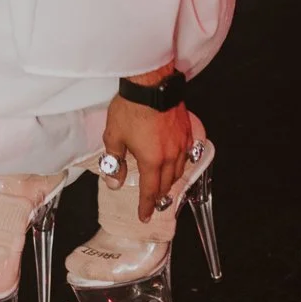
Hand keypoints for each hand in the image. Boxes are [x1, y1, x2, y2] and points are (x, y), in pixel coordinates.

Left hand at [101, 95, 192, 222]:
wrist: (151, 84)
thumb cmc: (131, 109)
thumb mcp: (114, 136)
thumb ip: (114, 162)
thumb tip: (114, 182)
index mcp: (151, 161)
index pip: (149, 190)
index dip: (146, 206)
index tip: (144, 217)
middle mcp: (170, 156)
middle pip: (166, 183)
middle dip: (159, 196)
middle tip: (153, 203)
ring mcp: (181, 143)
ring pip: (178, 171)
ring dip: (170, 181)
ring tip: (163, 186)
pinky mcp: (186, 131)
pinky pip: (185, 155)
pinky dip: (179, 164)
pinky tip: (175, 162)